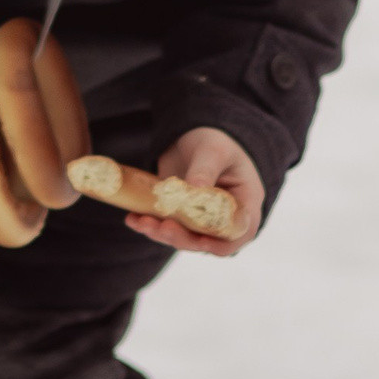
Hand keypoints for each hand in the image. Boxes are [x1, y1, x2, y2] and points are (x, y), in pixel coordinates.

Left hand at [124, 125, 262, 258]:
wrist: (194, 135)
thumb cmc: (215, 140)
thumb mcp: (213, 150)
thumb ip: (205, 170)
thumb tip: (194, 191)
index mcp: (244, 204)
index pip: (238, 233)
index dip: (220, 242)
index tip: (200, 241)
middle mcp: (224, 219)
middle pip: (207, 241)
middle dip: (182, 238)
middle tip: (162, 227)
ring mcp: (200, 220)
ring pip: (183, 237)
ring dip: (161, 233)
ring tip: (141, 221)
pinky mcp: (180, 217)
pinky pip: (166, 227)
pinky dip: (149, 224)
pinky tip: (133, 218)